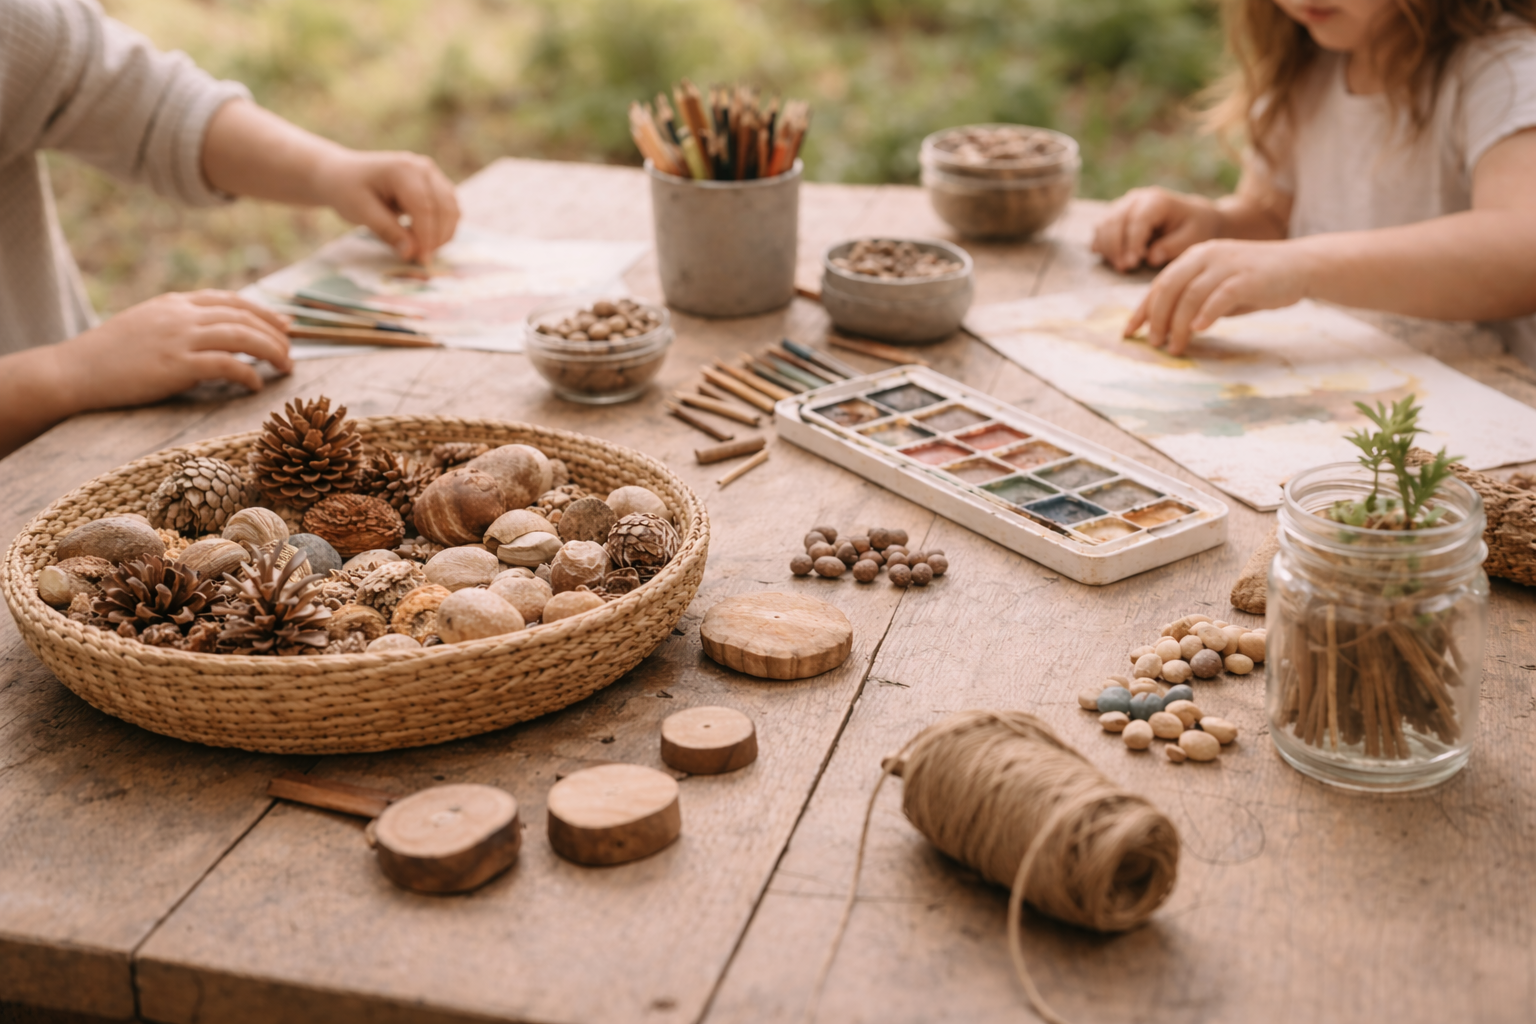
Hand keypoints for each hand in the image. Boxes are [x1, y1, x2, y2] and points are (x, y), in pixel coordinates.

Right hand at [59, 291, 291, 409]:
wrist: (72, 372)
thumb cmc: (109, 356)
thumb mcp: (148, 326)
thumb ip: (181, 324)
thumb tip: (217, 334)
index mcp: (175, 303)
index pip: (231, 300)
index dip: (264, 312)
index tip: (286, 326)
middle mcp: (180, 315)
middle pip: (244, 316)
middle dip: (275, 334)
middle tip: (291, 353)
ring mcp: (178, 338)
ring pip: (243, 336)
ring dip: (272, 352)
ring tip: (286, 368)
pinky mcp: (176, 366)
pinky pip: (227, 365)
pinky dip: (249, 374)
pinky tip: (256, 385)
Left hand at [313, 150, 459, 262]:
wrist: (342, 174)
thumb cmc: (347, 190)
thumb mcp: (361, 212)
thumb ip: (389, 232)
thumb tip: (412, 254)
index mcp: (404, 170)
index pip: (425, 208)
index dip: (427, 238)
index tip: (421, 261)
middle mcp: (423, 168)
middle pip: (444, 208)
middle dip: (437, 238)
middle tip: (421, 260)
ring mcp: (432, 174)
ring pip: (452, 210)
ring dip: (443, 234)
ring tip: (422, 251)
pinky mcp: (435, 184)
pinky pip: (449, 209)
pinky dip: (442, 227)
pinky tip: (425, 240)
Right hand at [1092, 187, 1222, 272]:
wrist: (1195, 217)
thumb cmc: (1196, 228)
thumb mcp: (1193, 238)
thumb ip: (1173, 247)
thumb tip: (1151, 258)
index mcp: (1156, 201)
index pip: (1137, 221)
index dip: (1132, 243)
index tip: (1133, 263)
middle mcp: (1136, 199)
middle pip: (1115, 221)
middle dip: (1116, 247)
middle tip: (1125, 269)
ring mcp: (1124, 206)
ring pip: (1104, 224)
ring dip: (1107, 248)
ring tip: (1121, 267)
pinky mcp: (1116, 216)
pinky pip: (1100, 229)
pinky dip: (1101, 244)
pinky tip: (1111, 259)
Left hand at [1124, 239, 1312, 353]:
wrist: (1299, 266)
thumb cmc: (1254, 281)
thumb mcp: (1217, 288)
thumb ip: (1192, 300)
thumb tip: (1163, 326)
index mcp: (1194, 257)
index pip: (1159, 284)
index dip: (1142, 309)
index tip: (1128, 332)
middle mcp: (1206, 256)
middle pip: (1169, 288)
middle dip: (1156, 318)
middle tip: (1154, 343)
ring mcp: (1226, 265)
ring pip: (1190, 295)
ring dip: (1178, 324)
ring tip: (1175, 346)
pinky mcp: (1247, 278)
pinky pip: (1220, 296)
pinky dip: (1206, 314)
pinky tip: (1199, 330)